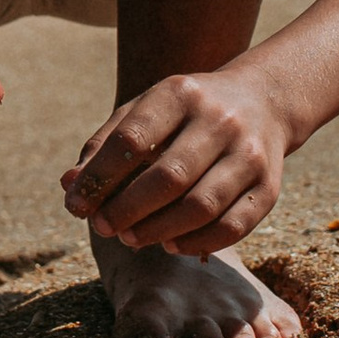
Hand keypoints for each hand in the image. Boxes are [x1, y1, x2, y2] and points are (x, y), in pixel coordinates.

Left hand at [60, 62, 289, 255]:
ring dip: (159, 230)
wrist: (262, 103)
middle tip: (103, 228)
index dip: (99, 177)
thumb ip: (105, 146)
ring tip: (131, 238)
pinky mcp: (269, 186)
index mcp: (180, 93)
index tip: (76, 205)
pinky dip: (196, 243)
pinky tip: (170, 244)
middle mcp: (221, 119)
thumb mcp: (144, 112)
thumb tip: (69, 186)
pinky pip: (232, 227)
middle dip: (127, 209)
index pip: (132, 138)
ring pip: (202, 206)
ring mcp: (249, 153)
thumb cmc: (185, 114)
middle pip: (168, 176)